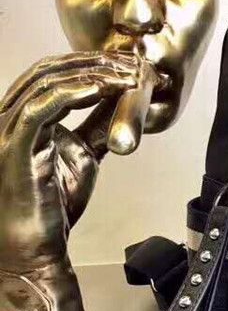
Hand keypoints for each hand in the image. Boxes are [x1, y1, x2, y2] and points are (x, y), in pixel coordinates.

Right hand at [0, 51, 137, 273]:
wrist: (33, 247)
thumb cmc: (51, 205)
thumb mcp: (84, 155)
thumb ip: (97, 127)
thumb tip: (122, 104)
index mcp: (23, 117)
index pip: (51, 73)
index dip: (90, 63)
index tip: (127, 64)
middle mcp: (9, 117)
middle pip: (48, 70)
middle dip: (95, 63)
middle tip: (132, 64)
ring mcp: (7, 130)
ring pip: (46, 83)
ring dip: (93, 75)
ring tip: (127, 76)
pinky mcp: (14, 147)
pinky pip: (41, 108)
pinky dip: (73, 92)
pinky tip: (102, 88)